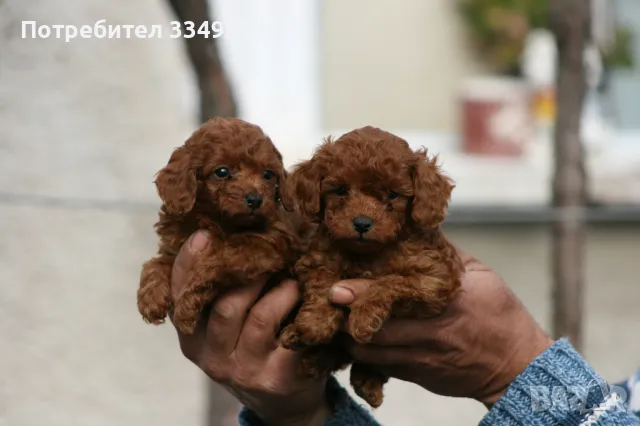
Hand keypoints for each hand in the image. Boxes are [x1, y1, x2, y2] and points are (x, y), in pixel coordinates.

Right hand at [172, 231, 330, 425]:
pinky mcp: (277, 378)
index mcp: (192, 338)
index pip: (180, 299)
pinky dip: (300, 308)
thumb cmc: (251, 348)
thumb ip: (216, 293)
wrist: (282, 402)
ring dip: (281, 290)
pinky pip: (291, 335)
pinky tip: (307, 300)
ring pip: (261, 317)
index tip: (204, 234)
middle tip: (267, 252)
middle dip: (249, 273)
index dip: (189, 265)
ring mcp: (245, 370)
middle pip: (224, 306)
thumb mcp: (224, 327)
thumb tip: (219, 236)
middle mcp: (212, 358)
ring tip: (292, 279)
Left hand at [329, 245, 553, 406]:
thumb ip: (443, 254)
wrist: (516, 366)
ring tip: (334, 319)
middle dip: (344, 318)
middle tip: (325, 302)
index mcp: (449, 302)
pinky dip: (364, 351)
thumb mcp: (479, 275)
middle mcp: (432, 333)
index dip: (362, 295)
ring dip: (347, 336)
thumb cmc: (498, 313)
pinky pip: (380, 366)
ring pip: (369, 353)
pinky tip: (356, 336)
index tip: (336, 288)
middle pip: (374, 330)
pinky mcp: (417, 376)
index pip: (397, 297)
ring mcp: (422, 359)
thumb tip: (412, 229)